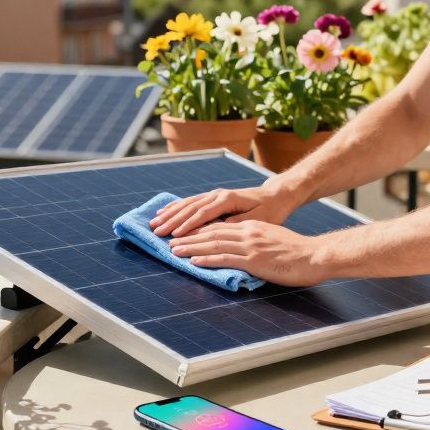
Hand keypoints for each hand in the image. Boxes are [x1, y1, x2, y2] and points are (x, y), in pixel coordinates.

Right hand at [149, 185, 295, 237]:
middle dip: (172, 219)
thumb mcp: (260, 219)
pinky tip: (164, 211)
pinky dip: (175, 207)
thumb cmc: (270, 210)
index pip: (204, 213)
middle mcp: (218, 195)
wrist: (275, 196)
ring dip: (170, 213)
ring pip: (187, 203)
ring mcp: (214, 195)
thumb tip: (221, 229)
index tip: (175, 234)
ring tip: (154, 222)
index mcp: (228, 199)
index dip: (188, 224)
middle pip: (191, 207)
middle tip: (156, 231)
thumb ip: (239, 223)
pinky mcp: (212, 198)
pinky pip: (190, 202)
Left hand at [168, 220, 328, 286]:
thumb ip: (257, 244)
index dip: (200, 230)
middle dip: (189, 236)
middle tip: (171, 240)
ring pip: (214, 243)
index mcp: (253, 227)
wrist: (315, 255)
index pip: (220, 227)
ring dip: (192, 247)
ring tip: (175, 250)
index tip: (185, 234)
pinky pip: (225, 258)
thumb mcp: (274, 241)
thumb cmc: (299, 252)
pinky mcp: (254, 259)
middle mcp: (248, 232)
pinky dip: (207, 259)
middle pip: (212, 232)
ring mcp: (250, 245)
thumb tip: (244, 253)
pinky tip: (194, 261)